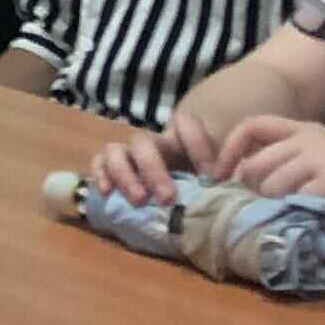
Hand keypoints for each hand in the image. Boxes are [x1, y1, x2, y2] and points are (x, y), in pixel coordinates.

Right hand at [84, 112, 212, 207]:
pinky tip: (108, 194)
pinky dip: (100, 176)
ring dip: (125, 175)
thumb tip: (227, 190)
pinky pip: (97, 164)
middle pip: (142, 141)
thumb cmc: (196, 187)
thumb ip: (220, 184)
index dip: (197, 145)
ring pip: (114, 150)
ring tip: (139, 201)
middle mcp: (151, 144)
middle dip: (153, 170)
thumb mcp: (211, 182)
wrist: (174, 196)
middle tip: (167, 199)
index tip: (210, 178)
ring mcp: (128, 156)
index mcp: (179, 142)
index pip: (184, 123)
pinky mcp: (111, 170)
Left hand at [208, 115, 324, 238]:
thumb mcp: (321, 169)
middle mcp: (313, 137)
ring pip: (269, 185)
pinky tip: (315, 221)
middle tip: (269, 211)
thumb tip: (238, 180)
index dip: (228, 151)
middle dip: (252, 193)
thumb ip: (287, 167)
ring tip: (298, 216)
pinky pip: (294, 200)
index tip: (220, 180)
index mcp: (307, 130)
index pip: (251, 125)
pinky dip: (297, 216)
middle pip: (254, 163)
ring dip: (275, 208)